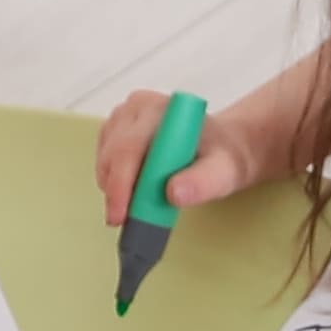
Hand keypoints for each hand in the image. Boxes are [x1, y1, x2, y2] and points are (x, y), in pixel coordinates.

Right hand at [96, 84, 260, 232]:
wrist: (221, 148)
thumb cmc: (223, 157)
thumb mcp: (224, 173)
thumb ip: (203, 183)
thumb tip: (174, 193)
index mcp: (164, 110)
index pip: (129, 147)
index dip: (121, 184)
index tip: (121, 216)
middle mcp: (139, 107)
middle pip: (112, 154)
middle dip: (116, 194)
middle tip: (129, 223)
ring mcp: (124, 116)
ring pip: (105, 160)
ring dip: (115, 189)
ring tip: (141, 205)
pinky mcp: (116, 129)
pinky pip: (105, 161)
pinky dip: (115, 182)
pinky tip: (135, 192)